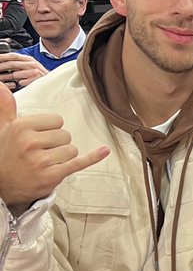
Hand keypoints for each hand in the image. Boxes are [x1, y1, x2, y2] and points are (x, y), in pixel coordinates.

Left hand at [0, 53, 46, 89]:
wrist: (52, 84)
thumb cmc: (39, 76)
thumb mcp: (30, 66)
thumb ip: (20, 63)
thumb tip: (6, 63)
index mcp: (29, 59)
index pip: (14, 56)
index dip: (3, 56)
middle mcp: (31, 64)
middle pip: (12, 64)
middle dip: (1, 67)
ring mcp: (33, 72)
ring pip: (15, 74)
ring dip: (12, 78)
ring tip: (13, 81)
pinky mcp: (33, 80)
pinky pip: (20, 82)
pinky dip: (20, 84)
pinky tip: (25, 84)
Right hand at [0, 83, 108, 212]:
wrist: (2, 185)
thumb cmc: (7, 154)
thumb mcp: (4, 128)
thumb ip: (6, 106)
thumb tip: (1, 85)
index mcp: (22, 127)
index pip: (57, 120)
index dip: (51, 129)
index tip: (40, 138)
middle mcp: (30, 143)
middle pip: (66, 135)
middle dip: (58, 144)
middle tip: (41, 153)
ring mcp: (41, 161)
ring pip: (72, 150)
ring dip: (63, 157)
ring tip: (46, 163)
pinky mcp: (51, 176)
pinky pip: (78, 163)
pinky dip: (93, 157)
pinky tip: (104, 150)